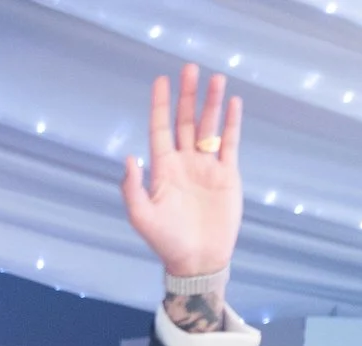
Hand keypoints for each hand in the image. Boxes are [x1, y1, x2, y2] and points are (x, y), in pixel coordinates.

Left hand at [122, 65, 242, 278]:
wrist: (198, 260)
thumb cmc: (166, 241)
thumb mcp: (142, 216)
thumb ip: (133, 188)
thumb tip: (128, 158)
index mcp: (163, 170)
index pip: (160, 129)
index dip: (160, 105)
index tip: (160, 80)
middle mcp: (184, 163)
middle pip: (186, 121)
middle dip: (188, 96)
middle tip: (189, 69)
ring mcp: (206, 167)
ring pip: (209, 127)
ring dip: (212, 103)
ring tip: (216, 78)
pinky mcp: (227, 175)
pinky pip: (229, 143)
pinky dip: (231, 123)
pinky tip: (233, 103)